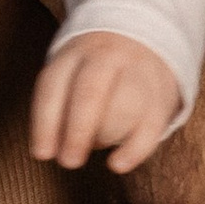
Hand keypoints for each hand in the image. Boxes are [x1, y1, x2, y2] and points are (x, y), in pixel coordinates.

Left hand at [29, 31, 179, 174]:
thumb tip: (51, 151)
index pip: (54, 85)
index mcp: (75, 53)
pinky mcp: (161, 93)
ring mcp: (137, 72)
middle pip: (90, 92)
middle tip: (69, 162)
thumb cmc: (94, 72)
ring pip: (125, 105)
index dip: (45, 123)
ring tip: (98, 147)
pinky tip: (117, 165)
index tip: (43, 154)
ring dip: (106, 136)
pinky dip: (134, 150)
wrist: (143, 38)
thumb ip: (58, 108)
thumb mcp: (70, 74)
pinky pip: (151, 125)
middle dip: (78, 131)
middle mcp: (106, 57)